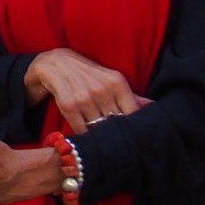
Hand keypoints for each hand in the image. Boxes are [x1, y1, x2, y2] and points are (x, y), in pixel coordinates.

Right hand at [25, 47, 143, 131]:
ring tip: (99, 138)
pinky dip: (83, 134)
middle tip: (116, 141)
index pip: (133, 114)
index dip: (134, 128)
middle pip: (116, 123)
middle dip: (116, 134)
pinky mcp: (68, 104)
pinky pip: (81, 128)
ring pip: (99, 128)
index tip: (133, 137)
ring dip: (99, 136)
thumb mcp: (108, 80)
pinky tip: (84, 133)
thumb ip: (130, 96)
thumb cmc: (84, 73)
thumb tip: (153, 108)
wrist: (50, 63)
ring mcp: (84, 96)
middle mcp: (102, 88)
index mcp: (116, 81)